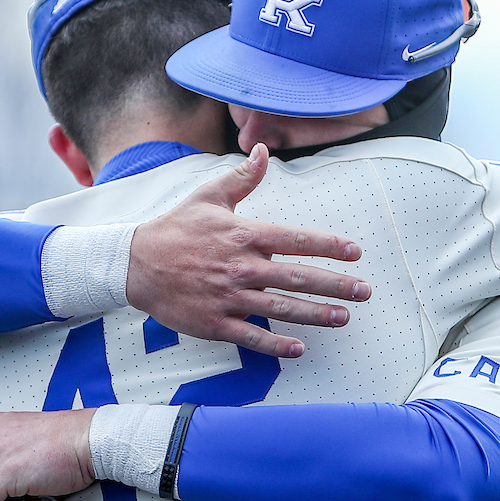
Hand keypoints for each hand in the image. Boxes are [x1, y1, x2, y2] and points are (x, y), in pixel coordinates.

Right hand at [126, 143, 370, 358]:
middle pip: (298, 278)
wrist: (135, 264)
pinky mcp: (215, 323)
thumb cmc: (175, 229)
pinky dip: (276, 345)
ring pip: (282, 309)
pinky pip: (252, 337)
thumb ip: (242, 178)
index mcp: (244, 235)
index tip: (355, 252)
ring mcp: (230, 298)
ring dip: (316, 314)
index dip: (330, 246)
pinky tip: (299, 348)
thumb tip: (263, 152)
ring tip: (343, 318)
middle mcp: (242, 268)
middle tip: (364, 292)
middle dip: (336, 285)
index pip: (297, 240)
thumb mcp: (208, 196)